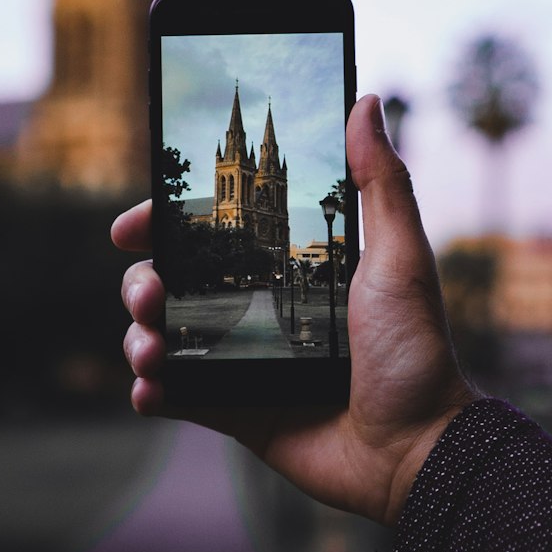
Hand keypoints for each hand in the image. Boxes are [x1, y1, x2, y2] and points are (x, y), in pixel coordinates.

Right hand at [111, 94, 476, 527]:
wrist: (417, 450)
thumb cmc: (414, 350)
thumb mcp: (400, 255)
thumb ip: (381, 179)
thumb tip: (366, 101)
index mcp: (285, 267)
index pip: (211, 233)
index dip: (165, 224)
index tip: (135, 224)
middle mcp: (256, 309)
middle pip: (171, 283)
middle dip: (140, 282)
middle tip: (149, 292)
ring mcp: (241, 362)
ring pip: (161, 337)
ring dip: (138, 337)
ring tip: (151, 348)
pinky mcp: (234, 412)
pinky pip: (174, 398)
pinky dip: (150, 392)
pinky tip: (150, 390)